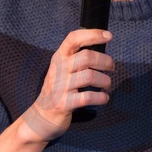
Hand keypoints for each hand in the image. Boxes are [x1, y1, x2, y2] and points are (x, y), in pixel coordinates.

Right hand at [0, 28, 113, 151]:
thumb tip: (101, 45)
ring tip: (107, 85)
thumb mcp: (63, 70)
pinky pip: (87, 97)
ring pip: (89, 76)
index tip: (108, 36)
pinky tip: (104, 98)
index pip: (73, 39)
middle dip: (105, 61)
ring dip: (105, 81)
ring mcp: (59, 87)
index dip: (92, 35)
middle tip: (111, 68)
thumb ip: (77, 58)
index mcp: (58, 58)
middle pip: (86, 57)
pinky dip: (101, 97)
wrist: (40, 117)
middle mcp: (57, 70)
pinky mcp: (63, 104)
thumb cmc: (59, 90)